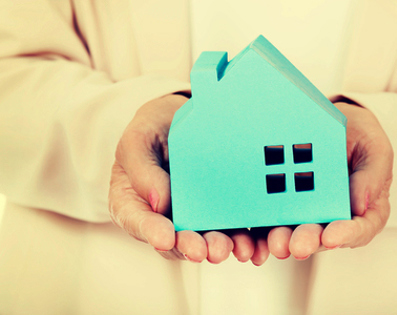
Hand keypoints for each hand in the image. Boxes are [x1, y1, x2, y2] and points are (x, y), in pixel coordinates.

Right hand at [108, 94, 254, 262]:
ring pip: (207, 240)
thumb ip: (141, 168)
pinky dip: (247, 239)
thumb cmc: (155, 127)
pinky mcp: (223, 211)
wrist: (187, 115)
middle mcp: (165, 216)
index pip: (138, 222)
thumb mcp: (138, 138)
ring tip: (236, 248)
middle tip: (205, 250)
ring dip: (222, 247)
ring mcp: (195, 216)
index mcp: (134, 202)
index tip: (165, 238)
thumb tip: (159, 203)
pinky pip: (235, 228)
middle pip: (176, 240)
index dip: (152, 232)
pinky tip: (256, 245)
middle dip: (192, 247)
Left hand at [251, 103, 392, 264]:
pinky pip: (272, 219)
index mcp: (365, 209)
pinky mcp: (283, 204)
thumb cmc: (358, 136)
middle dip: (309, 241)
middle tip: (298, 245)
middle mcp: (336, 216)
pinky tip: (255, 239)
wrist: (330, 119)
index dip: (346, 235)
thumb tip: (360, 206)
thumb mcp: (375, 148)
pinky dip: (262, 232)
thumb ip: (372, 175)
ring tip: (276, 242)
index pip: (361, 228)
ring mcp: (308, 212)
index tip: (332, 236)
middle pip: (324, 236)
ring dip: (285, 240)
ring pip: (296, 232)